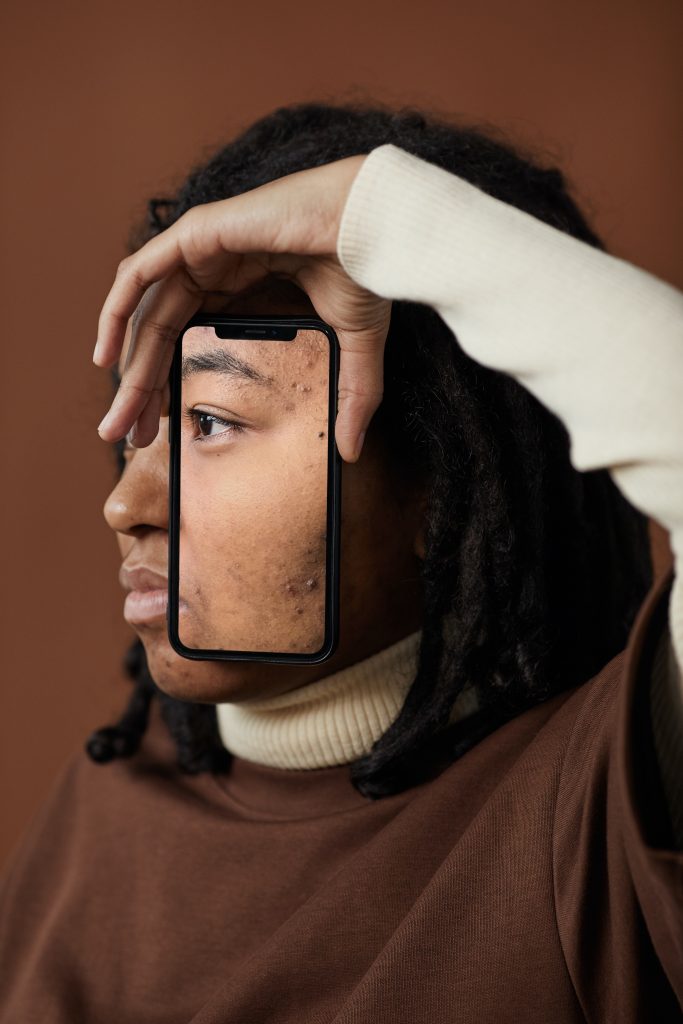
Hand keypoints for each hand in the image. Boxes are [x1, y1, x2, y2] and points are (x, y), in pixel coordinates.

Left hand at [93, 153, 390, 462]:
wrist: (375, 226)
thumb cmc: (365, 269)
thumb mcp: (355, 346)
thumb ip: (350, 397)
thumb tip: (352, 452)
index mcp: (242, 283)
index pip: (189, 338)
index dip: (171, 383)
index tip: (162, 429)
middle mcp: (214, 265)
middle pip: (160, 335)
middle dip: (142, 389)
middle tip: (128, 436)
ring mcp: (201, 247)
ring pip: (146, 314)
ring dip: (128, 367)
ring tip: (119, 417)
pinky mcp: (196, 233)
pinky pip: (138, 275)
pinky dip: (115, 313)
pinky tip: (104, 357)